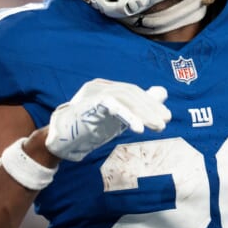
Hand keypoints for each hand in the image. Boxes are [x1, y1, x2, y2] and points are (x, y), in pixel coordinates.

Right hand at [46, 79, 170, 161]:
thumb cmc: (89, 127)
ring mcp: (92, 93)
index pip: (133, 91)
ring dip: (143, 113)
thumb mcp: (118, 116)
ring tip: (158, 127)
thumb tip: (162, 92)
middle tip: (165, 122)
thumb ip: (138, 105)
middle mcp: (100, 86)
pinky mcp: (88, 105)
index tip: (166, 117)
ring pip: (124, 98)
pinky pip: (111, 106)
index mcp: (107, 87)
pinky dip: (128, 116)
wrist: (61, 141)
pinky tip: (139, 128)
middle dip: (150, 108)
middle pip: (131, 93)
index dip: (151, 103)